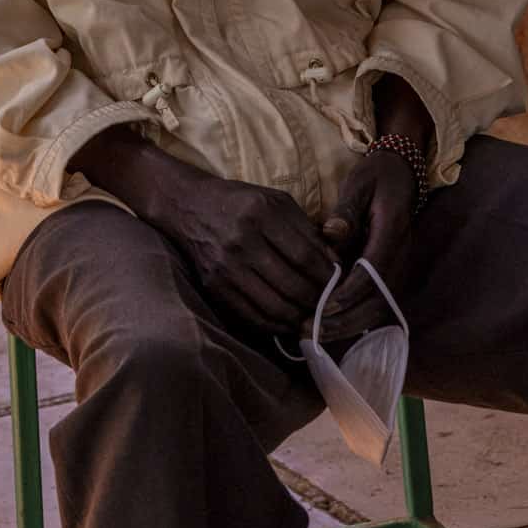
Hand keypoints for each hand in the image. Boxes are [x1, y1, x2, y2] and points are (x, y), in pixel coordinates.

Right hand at [149, 165, 339, 336]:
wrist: (190, 206)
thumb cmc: (241, 202)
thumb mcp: (275, 201)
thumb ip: (306, 229)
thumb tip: (334, 263)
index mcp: (261, 212)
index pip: (304, 255)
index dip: (326, 275)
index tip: (338, 282)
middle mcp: (242, 240)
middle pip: (291, 285)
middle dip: (316, 300)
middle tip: (328, 305)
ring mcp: (225, 266)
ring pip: (274, 307)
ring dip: (298, 318)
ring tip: (311, 317)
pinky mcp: (214, 286)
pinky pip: (251, 316)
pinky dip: (275, 326)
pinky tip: (287, 322)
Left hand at [318, 151, 418, 343]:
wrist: (402, 175)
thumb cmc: (376, 178)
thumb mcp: (360, 185)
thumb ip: (347, 210)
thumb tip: (331, 234)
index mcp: (392, 234)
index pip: (371, 273)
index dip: (347, 294)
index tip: (322, 307)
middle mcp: (399, 258)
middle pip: (376, 302)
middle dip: (344, 321)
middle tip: (312, 330)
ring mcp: (398, 268)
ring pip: (377, 309)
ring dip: (348, 325)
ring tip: (315, 333)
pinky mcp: (391, 274)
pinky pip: (376, 304)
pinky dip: (354, 318)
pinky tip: (328, 324)